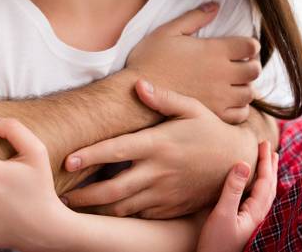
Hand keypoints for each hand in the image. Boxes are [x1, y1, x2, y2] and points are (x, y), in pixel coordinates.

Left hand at [62, 80, 260, 218]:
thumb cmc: (210, 130)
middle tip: (63, 196)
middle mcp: (158, 171)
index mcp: (158, 144)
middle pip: (112, 189)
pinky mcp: (170, 209)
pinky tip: (106, 211)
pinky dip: (120, 216)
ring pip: (123, 208)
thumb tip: (138, 84)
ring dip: (98, 209)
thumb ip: (163, 98)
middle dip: (84, 195)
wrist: (238, 162)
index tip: (68, 161)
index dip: (89, 157)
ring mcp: (164, 193)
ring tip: (77, 206)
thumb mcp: (191, 108)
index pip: (116, 151)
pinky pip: (139, 216)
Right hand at [125, 3, 260, 122]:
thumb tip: (215, 6)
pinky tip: (226, 101)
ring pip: (249, 93)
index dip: (249, 45)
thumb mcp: (168, 31)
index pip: (251, 46)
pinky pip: (240, 113)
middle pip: (255, 70)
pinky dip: (238, 107)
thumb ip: (194, 17)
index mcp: (214, 51)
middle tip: (238, 65)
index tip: (240, 47)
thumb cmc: (149, 60)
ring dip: (244, 86)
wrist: (136, 94)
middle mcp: (222, 74)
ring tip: (232, 84)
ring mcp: (220, 96)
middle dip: (250, 65)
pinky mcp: (214, 114)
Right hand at [197, 141, 277, 251]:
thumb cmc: (216, 244)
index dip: (265, 161)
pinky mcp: (247, 226)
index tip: (264, 143)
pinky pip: (259, 201)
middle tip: (270, 149)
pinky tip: (255, 189)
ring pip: (266, 195)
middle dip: (270, 167)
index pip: (266, 181)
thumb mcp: (222, 214)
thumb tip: (243, 163)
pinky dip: (261, 188)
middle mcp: (259, 217)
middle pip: (270, 187)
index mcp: (257, 212)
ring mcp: (254, 223)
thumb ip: (233, 189)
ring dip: (268, 177)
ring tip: (268, 165)